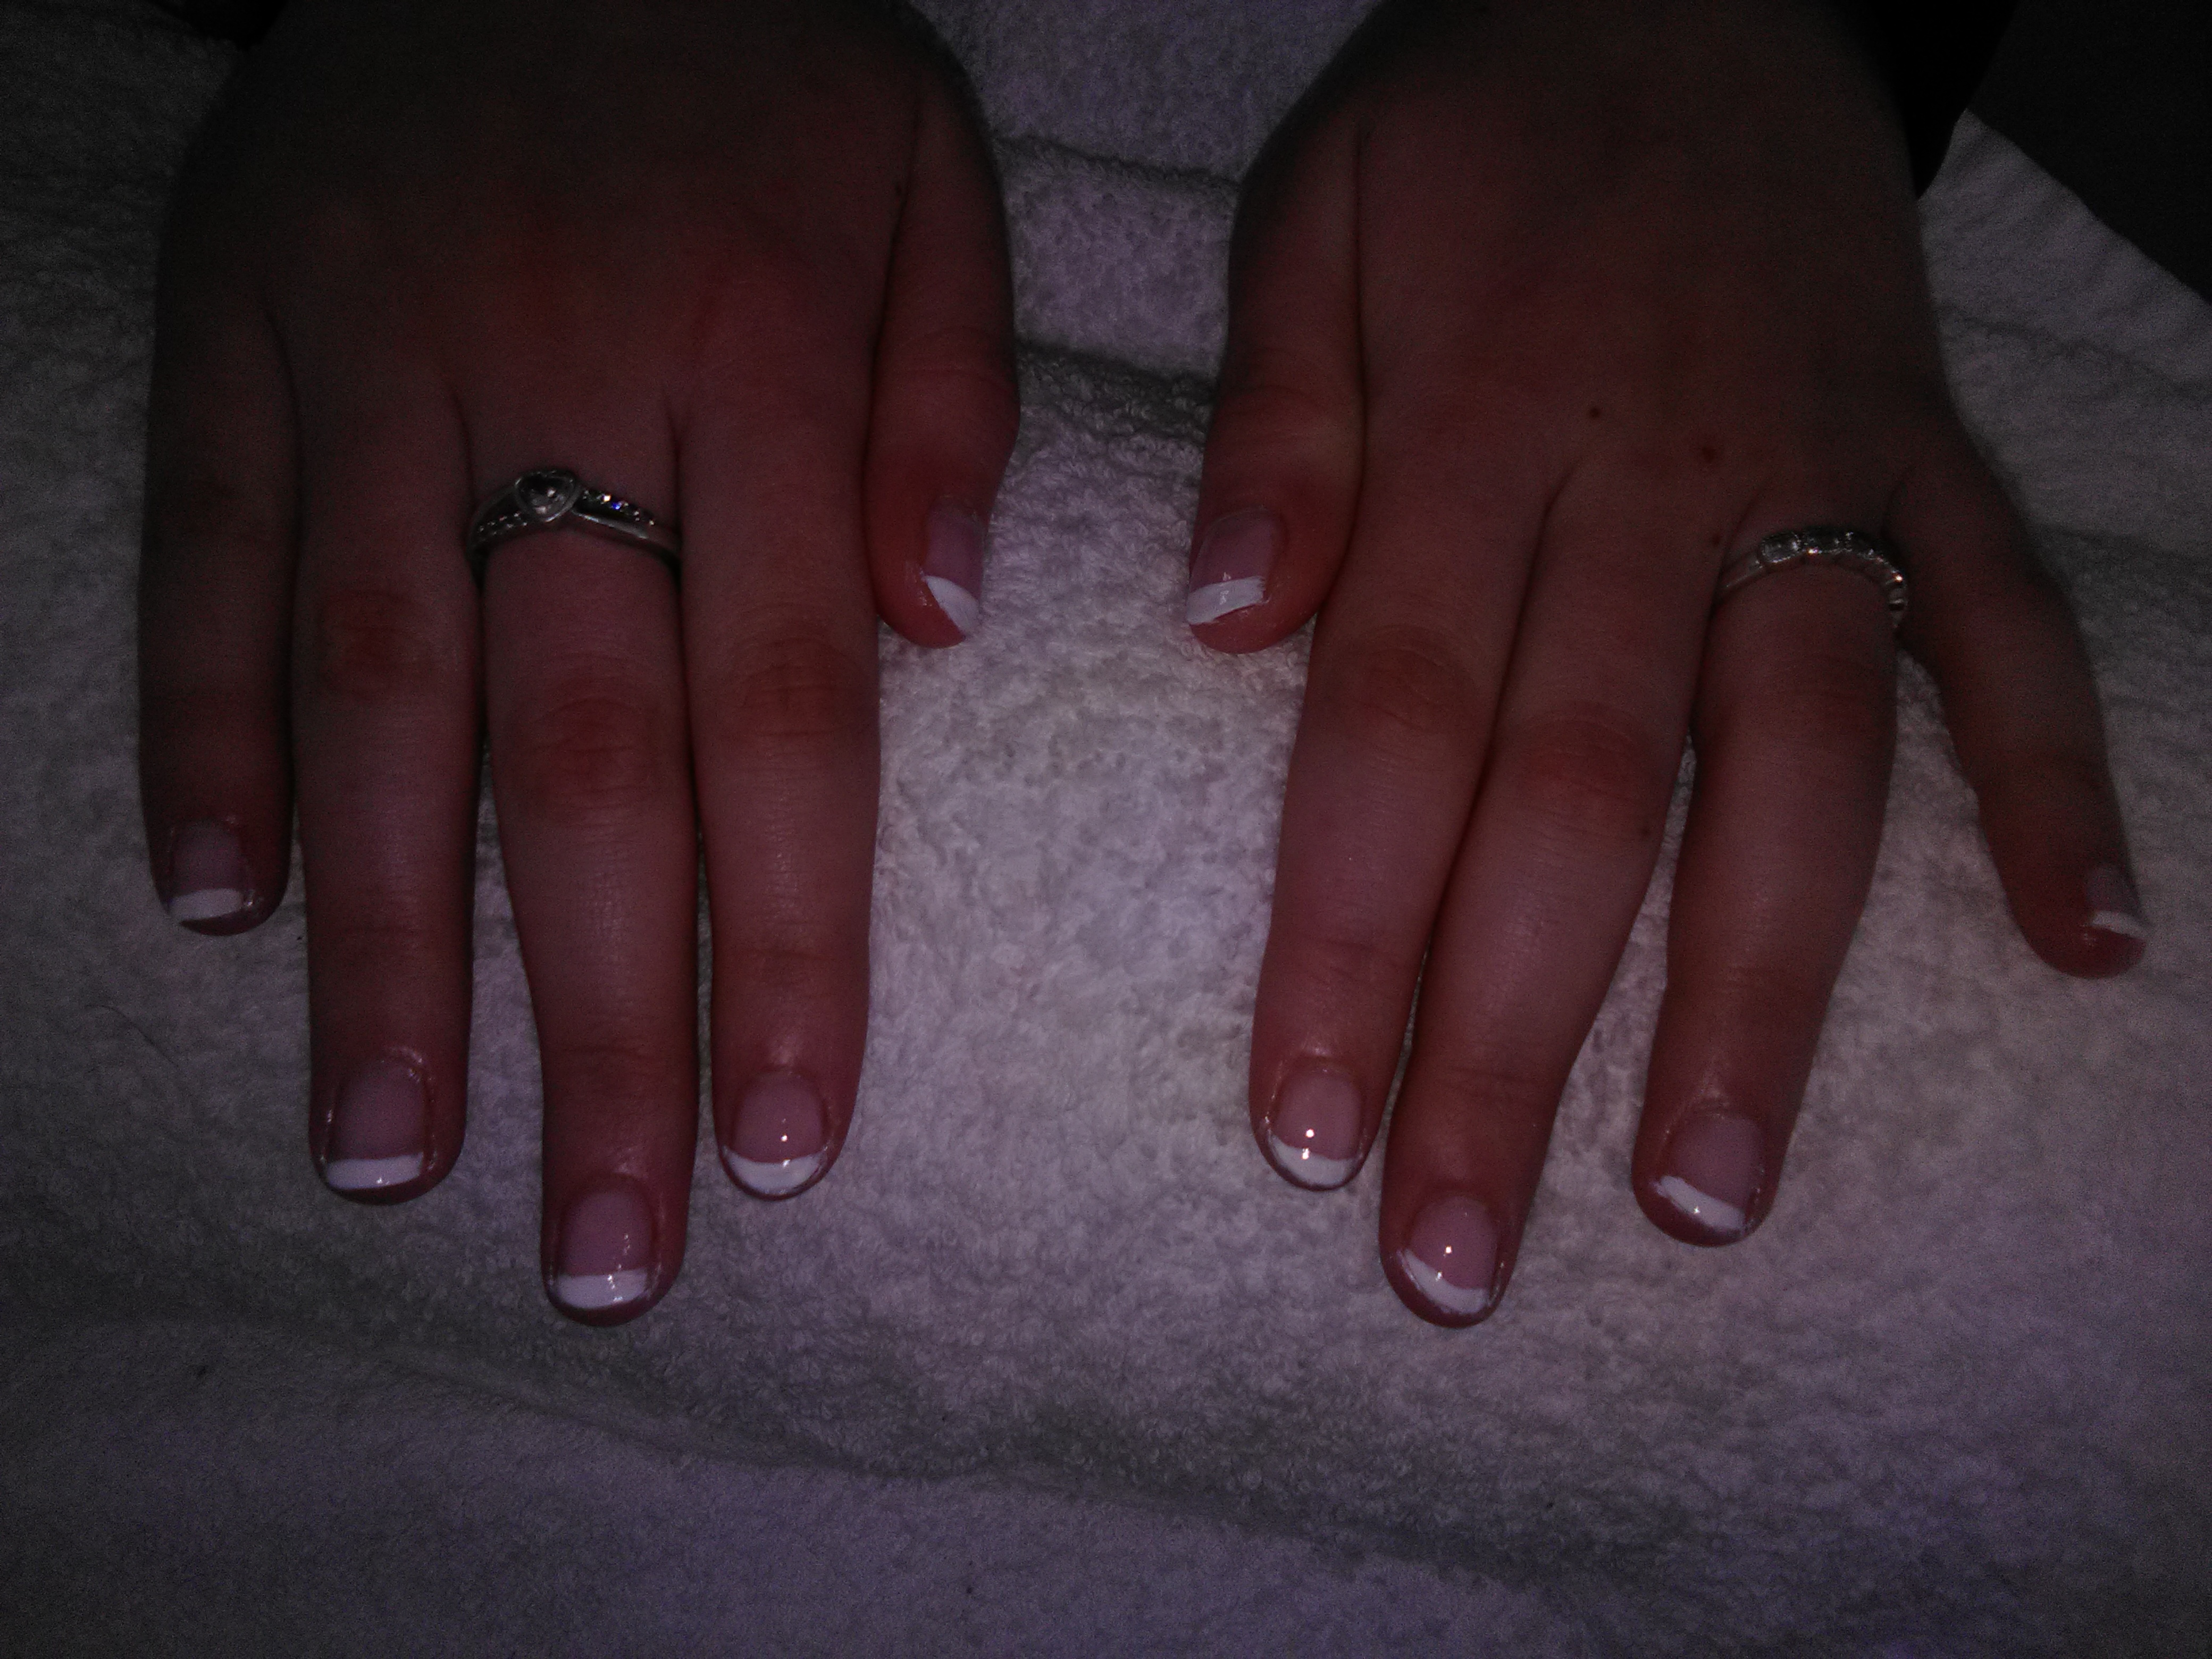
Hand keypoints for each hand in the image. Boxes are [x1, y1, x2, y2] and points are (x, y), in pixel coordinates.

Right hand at [138, 0, 1016, 1321]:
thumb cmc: (757, 41)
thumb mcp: (921, 164)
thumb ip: (948, 393)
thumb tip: (940, 620)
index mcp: (762, 356)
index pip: (787, 707)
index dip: (784, 938)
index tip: (787, 1140)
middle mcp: (559, 384)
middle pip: (584, 753)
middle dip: (594, 1018)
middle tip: (607, 1247)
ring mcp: (370, 361)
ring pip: (381, 693)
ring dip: (389, 942)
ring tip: (395, 1150)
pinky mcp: (233, 327)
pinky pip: (206, 551)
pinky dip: (206, 727)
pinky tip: (226, 906)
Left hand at [1186, 0, 2142, 1324]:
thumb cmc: (1472, 124)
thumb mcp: (1312, 211)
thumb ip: (1276, 418)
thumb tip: (1226, 614)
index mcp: (1479, 435)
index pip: (1394, 730)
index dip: (1346, 938)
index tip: (1304, 1132)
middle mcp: (1658, 488)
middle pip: (1583, 802)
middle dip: (1515, 1042)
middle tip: (1454, 1256)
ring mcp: (1819, 482)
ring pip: (1805, 768)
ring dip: (1761, 990)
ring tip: (1706, 1196)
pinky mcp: (1930, 466)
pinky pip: (2013, 631)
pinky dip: (2058, 781)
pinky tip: (2087, 950)